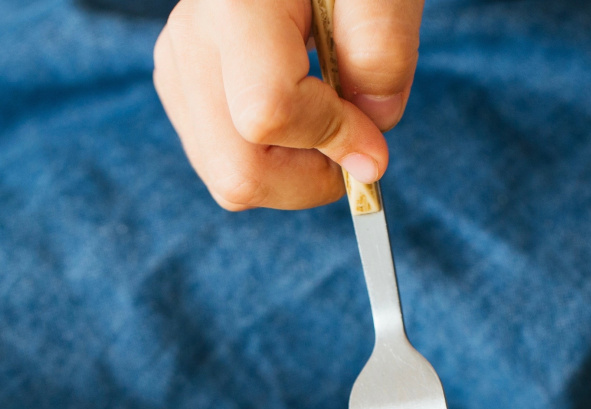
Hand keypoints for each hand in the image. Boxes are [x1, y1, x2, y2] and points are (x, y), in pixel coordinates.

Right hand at [153, 0, 424, 209]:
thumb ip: (383, 55)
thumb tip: (364, 153)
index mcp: (235, 4)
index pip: (267, 113)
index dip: (332, 140)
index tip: (374, 133)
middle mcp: (193, 38)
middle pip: (237, 172)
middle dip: (310, 180)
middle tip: (352, 144)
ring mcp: (181, 69)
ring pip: (231, 182)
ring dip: (296, 177)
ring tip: (328, 123)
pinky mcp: (185, 91)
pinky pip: (231, 168)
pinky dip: (278, 166)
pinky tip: (304, 122)